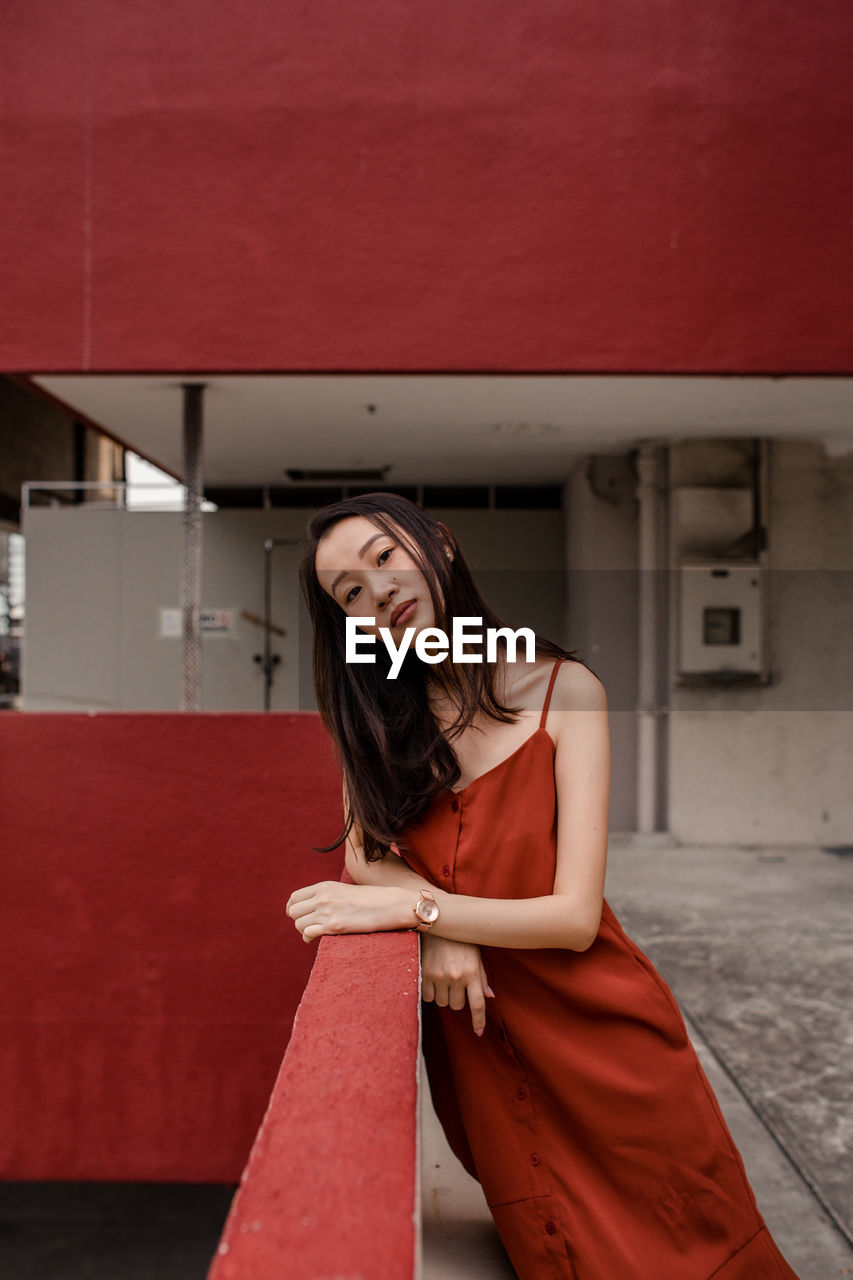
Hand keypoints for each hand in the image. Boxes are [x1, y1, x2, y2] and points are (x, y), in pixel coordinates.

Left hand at [285, 880, 410, 941]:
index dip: (293, 908)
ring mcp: (327, 911)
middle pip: (293, 912)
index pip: (294, 897)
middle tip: (310, 925)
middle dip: (299, 920)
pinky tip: (315, 938)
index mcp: (325, 886)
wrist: (389, 904)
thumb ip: (326, 895)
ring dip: (303, 930)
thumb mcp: (344, 890)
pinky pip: (307, 933)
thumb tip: (313, 907)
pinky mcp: (334, 926)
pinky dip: (308, 938)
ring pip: (298, 924)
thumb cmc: (370, 900)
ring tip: (314, 932)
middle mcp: (323, 897)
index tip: (298, 915)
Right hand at [420, 934, 494, 1036]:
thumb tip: (489, 996)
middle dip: (457, 999)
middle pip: (457, 1006)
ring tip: (444, 978)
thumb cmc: (460, 939)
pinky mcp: (425, 974)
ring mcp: (439, 976)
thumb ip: (481, 977)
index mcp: (472, 972)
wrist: (437, 923)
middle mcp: (456, 977)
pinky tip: (433, 977)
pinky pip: (428, 996)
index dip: (478, 1021)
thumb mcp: (476, 955)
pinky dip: (431, 992)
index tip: (479, 1032)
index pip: (477, 1004)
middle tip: (455, 983)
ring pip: (442, 1002)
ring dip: (444, 995)